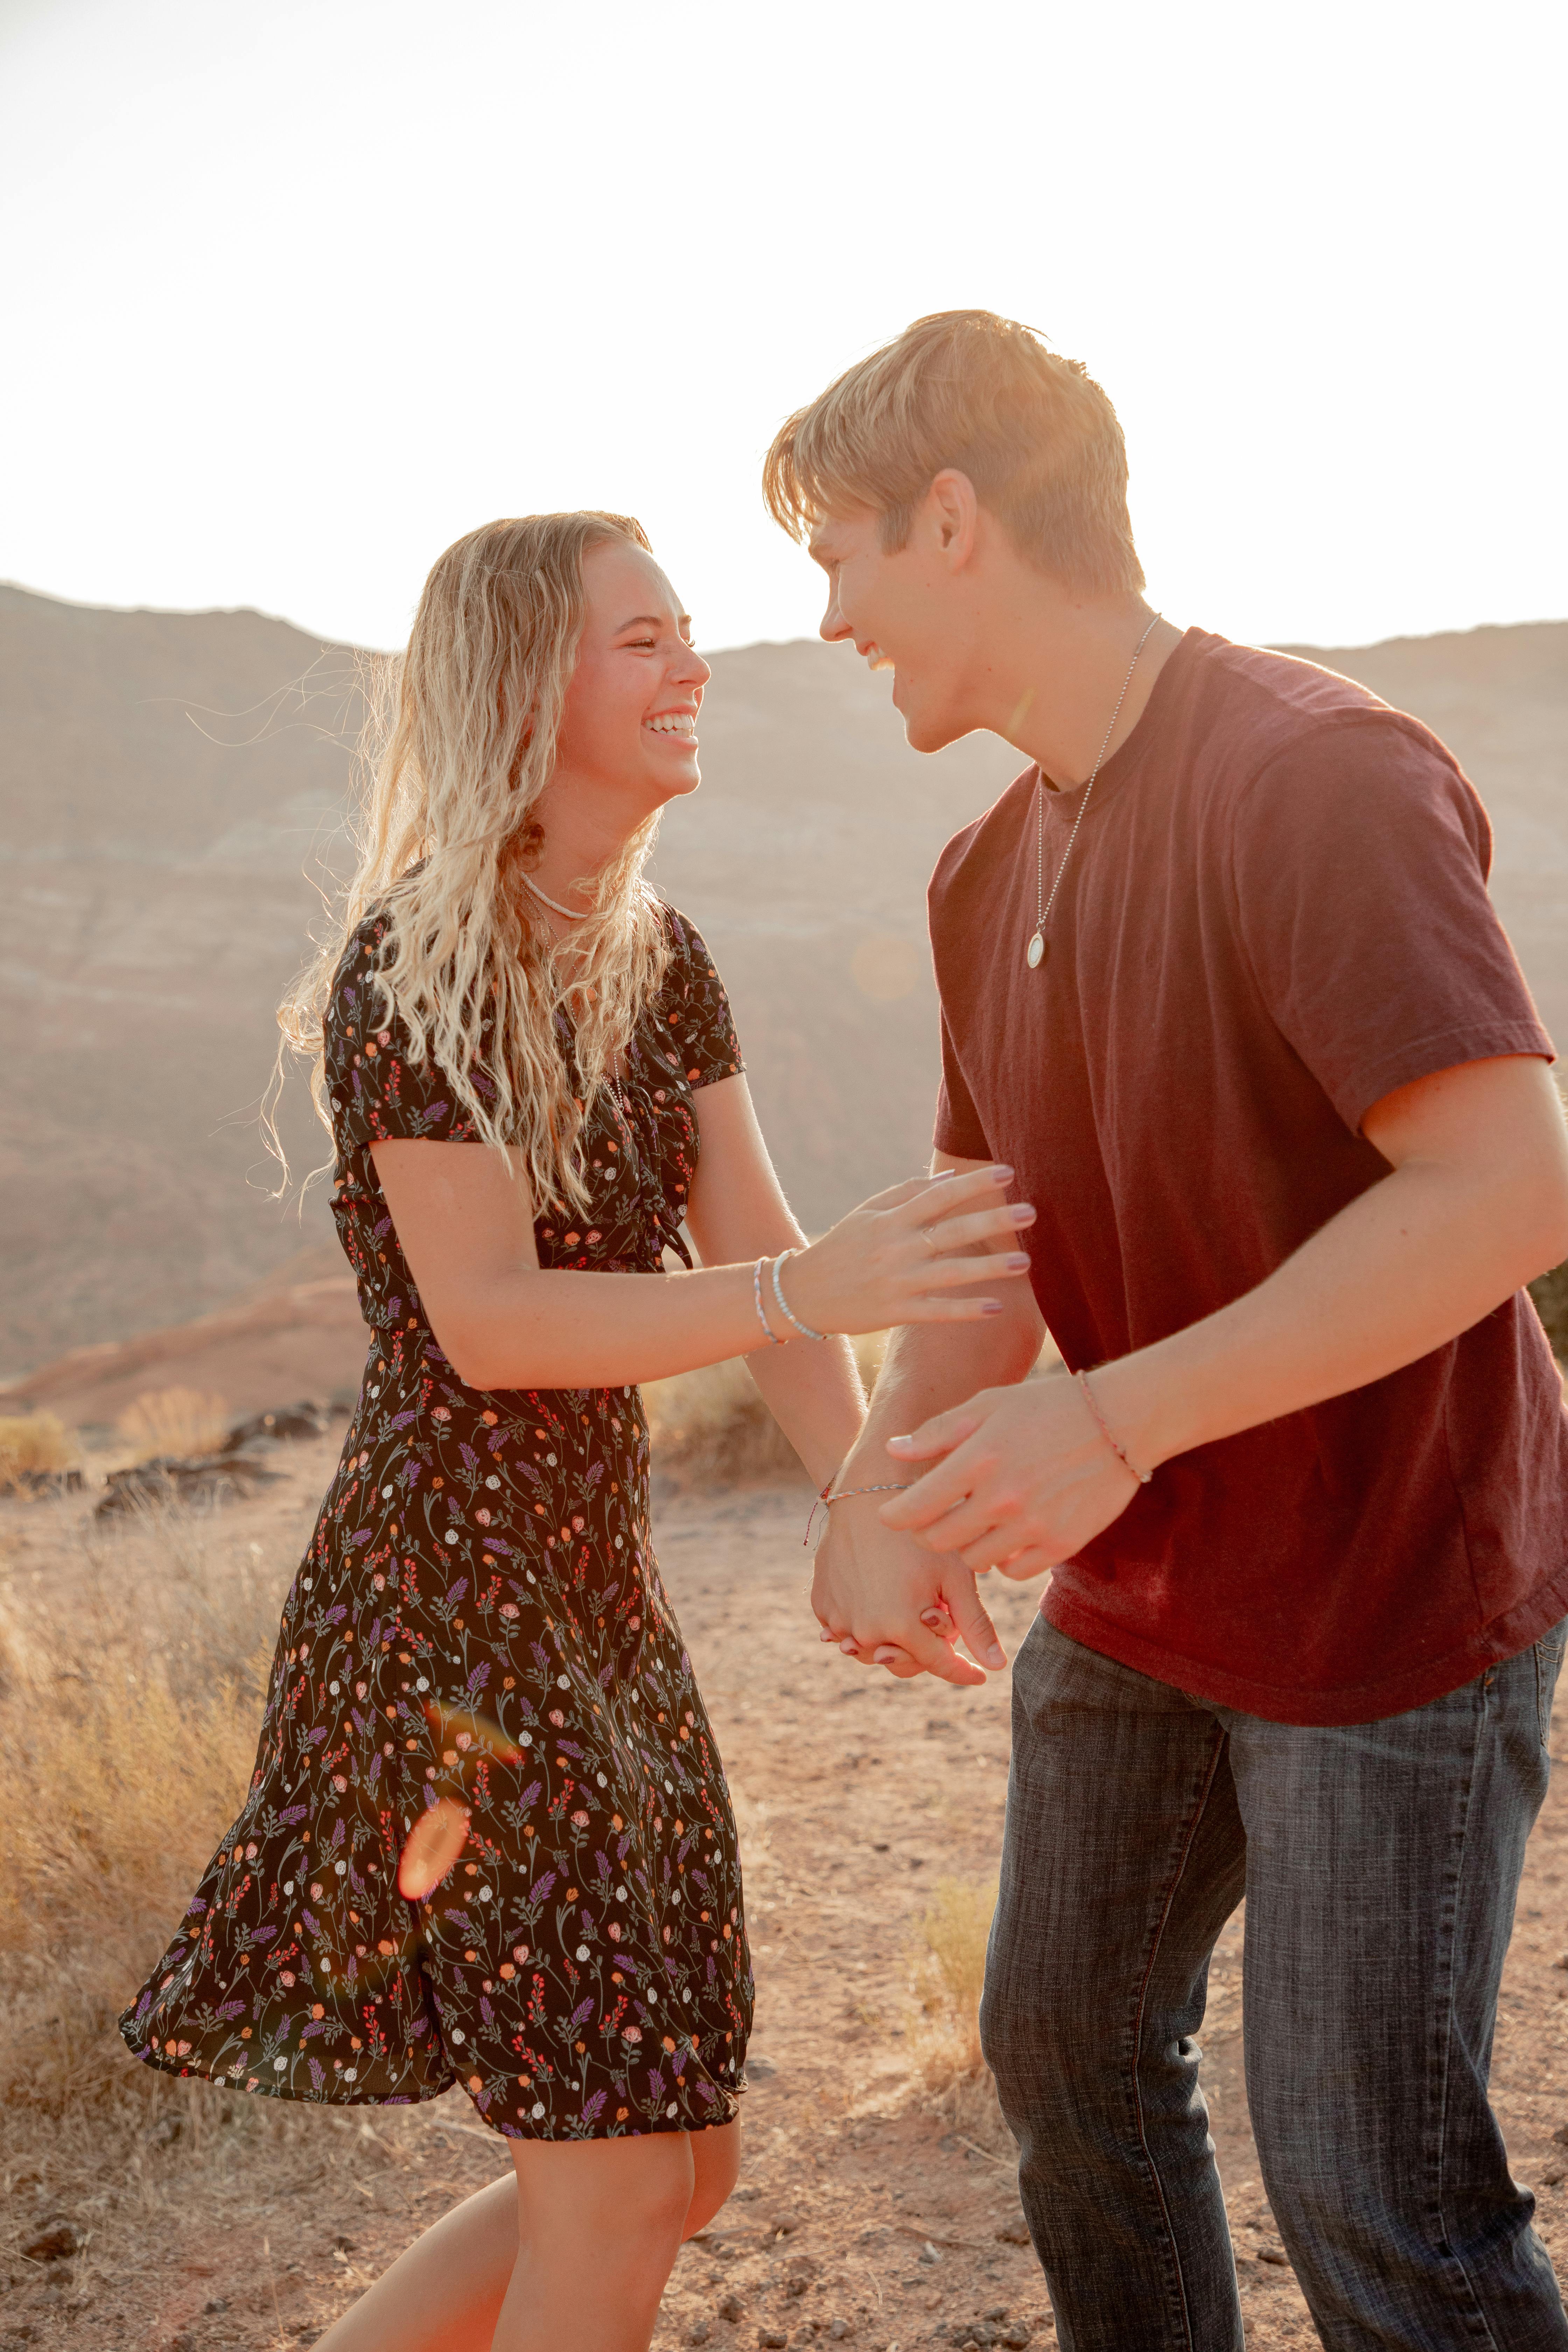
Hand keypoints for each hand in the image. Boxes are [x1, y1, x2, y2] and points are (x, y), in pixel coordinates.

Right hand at [781, 1167, 1034, 1338]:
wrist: (802, 1293)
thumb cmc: (841, 1247)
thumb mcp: (866, 1213)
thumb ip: (904, 1193)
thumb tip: (950, 1179)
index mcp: (890, 1219)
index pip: (939, 1194)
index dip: (975, 1183)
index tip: (1008, 1173)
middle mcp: (895, 1248)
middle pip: (952, 1232)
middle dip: (993, 1221)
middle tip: (1031, 1211)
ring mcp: (896, 1282)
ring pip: (951, 1273)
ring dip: (990, 1269)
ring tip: (1026, 1262)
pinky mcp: (895, 1313)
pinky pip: (937, 1312)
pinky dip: (965, 1310)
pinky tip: (996, 1308)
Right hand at [811, 1492, 1005, 1685]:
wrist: (866, 1494)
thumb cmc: (919, 1533)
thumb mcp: (955, 1576)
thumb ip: (975, 1625)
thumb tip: (996, 1668)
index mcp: (902, 1627)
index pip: (939, 1665)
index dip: (962, 1672)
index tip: (979, 1675)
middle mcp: (865, 1632)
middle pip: (903, 1664)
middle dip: (925, 1651)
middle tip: (937, 1620)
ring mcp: (838, 1619)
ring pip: (872, 1651)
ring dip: (891, 1641)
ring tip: (905, 1610)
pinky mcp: (821, 1604)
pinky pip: (844, 1631)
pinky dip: (862, 1624)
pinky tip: (875, 1602)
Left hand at [879, 1373, 1141, 1572]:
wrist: (1121, 1420)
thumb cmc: (1047, 1407)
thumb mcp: (989, 1404)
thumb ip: (938, 1432)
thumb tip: (893, 1451)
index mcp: (978, 1459)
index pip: (916, 1507)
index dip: (895, 1516)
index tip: (892, 1515)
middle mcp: (1002, 1498)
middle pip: (939, 1541)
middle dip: (927, 1533)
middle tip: (933, 1520)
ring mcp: (1033, 1526)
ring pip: (975, 1560)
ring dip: (967, 1546)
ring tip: (977, 1523)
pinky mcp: (1062, 1544)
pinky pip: (1013, 1571)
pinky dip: (1004, 1560)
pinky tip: (1009, 1536)